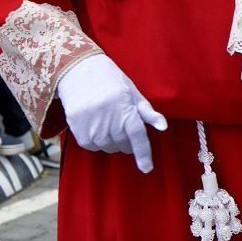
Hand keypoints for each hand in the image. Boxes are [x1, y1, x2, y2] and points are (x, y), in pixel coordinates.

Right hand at [57, 54, 167, 172]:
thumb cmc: (111, 81)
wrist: (79, 72)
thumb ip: (147, 112)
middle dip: (129, 140)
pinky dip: (98, 142)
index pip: (137, 136)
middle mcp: (108, 119)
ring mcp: (91, 127)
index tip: (147, 168)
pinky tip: (98, 125)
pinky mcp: (78, 131)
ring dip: (114, 142)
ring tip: (109, 122)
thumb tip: (163, 127)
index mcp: (125, 108)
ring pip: (109, 148)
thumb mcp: (133, 93)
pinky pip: (93, 147)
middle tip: (124, 124)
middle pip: (124, 144)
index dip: (143, 154)